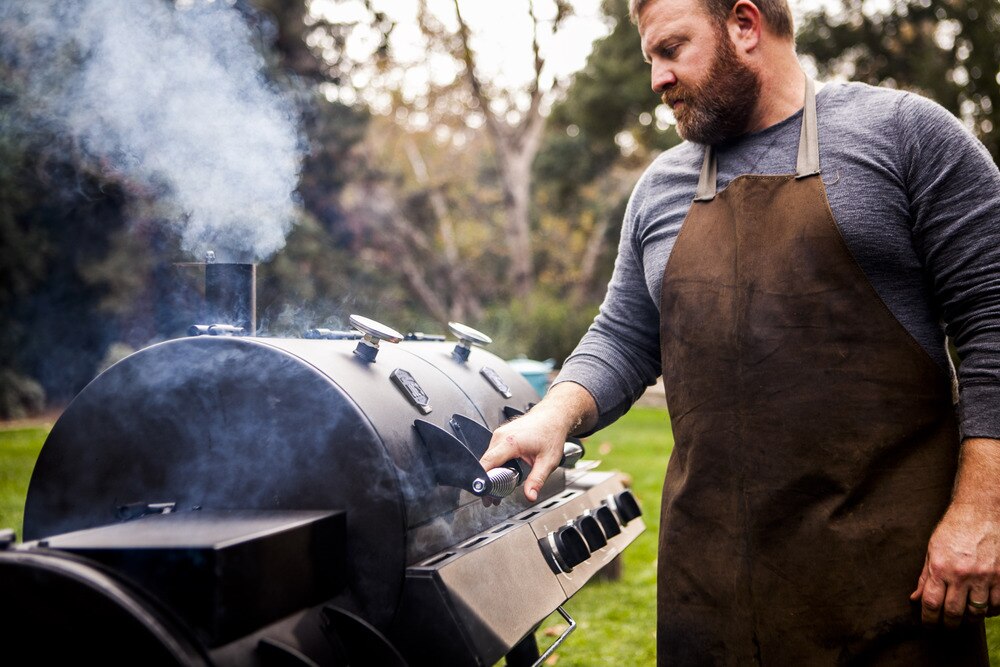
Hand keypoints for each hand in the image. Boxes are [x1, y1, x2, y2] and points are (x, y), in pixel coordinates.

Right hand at [479, 382, 596, 502]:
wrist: (553, 416)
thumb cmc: (551, 433)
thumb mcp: (548, 461)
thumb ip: (537, 480)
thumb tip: (530, 496)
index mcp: (510, 441)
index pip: (487, 463)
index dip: (483, 479)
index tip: (486, 494)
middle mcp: (500, 436)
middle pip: (485, 463)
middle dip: (488, 481)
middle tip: (493, 499)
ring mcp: (499, 434)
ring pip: (487, 459)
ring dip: (491, 473)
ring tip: (500, 486)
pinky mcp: (500, 435)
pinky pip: (492, 453)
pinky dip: (495, 464)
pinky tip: (503, 472)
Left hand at [910, 501, 999, 626]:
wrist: (982, 512)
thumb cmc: (954, 529)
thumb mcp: (932, 549)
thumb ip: (925, 576)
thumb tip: (914, 598)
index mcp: (940, 567)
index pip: (931, 604)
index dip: (928, 620)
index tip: (928, 626)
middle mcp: (962, 574)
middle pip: (954, 612)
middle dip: (948, 625)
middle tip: (946, 627)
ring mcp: (985, 577)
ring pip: (977, 612)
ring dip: (970, 619)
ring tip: (964, 618)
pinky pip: (998, 605)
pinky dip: (991, 611)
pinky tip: (984, 608)